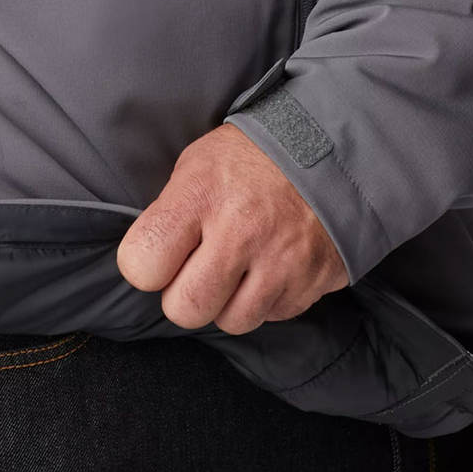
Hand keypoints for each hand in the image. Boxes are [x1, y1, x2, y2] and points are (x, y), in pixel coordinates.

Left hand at [116, 123, 348, 334]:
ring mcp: (280, 261)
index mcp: (200, 196)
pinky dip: (265, 300)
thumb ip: (170, 215)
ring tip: (236, 268)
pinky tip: (268, 266)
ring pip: (231, 322)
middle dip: (183, 297)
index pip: (142, 264)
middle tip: (196, 271)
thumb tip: (150, 263)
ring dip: (227, 303)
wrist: (331, 149)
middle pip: (185, 309)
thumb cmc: (248, 160)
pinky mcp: (312, 282)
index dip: (144, 266)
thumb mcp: (196, 166)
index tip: (158, 256)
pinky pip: (272, 316)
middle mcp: (240, 232)